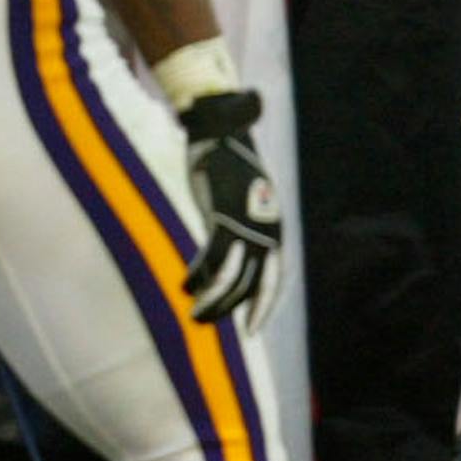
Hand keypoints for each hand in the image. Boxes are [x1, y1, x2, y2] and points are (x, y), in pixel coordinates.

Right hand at [179, 89, 281, 330]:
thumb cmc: (228, 164)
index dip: (264, 307)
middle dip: (234, 310)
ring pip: (231, 277)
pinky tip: (184, 285)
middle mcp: (266, 230)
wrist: (222, 130)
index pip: (275, 279)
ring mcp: (246, 224)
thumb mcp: (242, 199)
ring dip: (213, 301)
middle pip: (253, 285)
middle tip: (209, 324)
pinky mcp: (223, 216)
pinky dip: (198, 276)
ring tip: (194, 314)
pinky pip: (212, 258)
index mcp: (275, 228)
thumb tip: (227, 248)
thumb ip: (240, 224)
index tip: (251, 330)